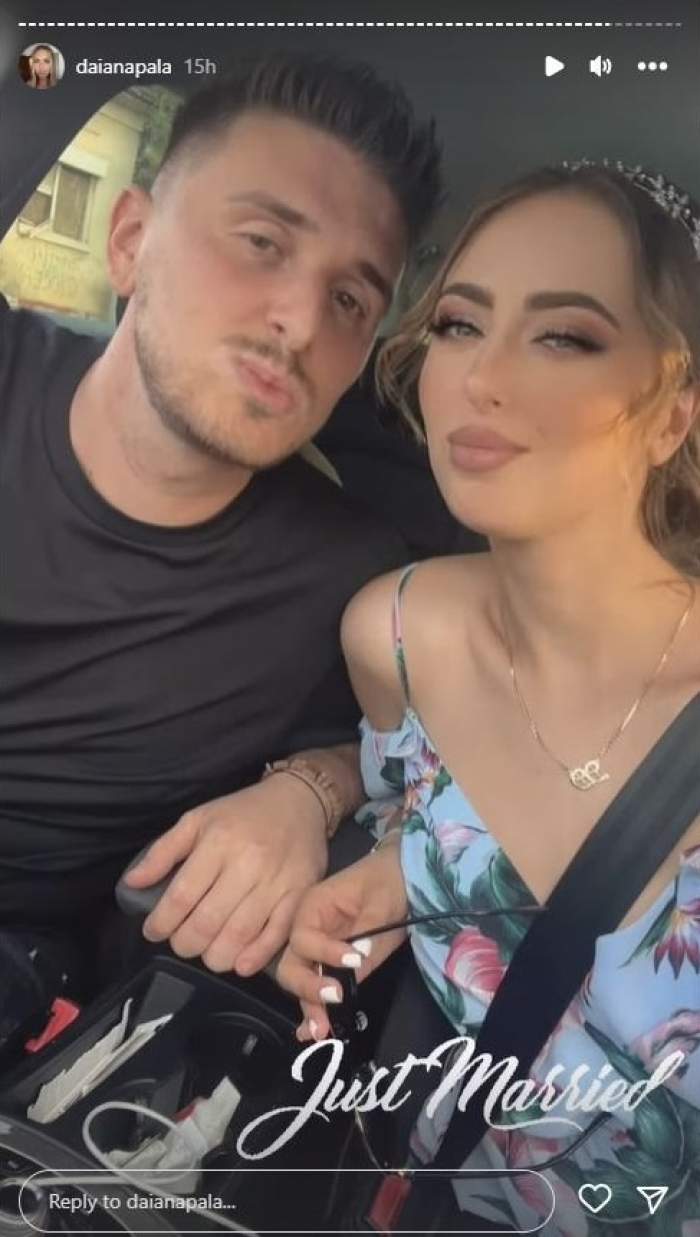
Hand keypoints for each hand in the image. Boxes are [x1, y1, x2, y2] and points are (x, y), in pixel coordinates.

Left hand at [123, 775, 327, 974]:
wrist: (299, 800)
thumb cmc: (242, 813)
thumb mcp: (197, 819)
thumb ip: (163, 851)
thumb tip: (132, 883)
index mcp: (219, 842)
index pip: (182, 896)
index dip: (161, 922)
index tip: (153, 931)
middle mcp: (248, 863)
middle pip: (208, 921)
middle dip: (185, 943)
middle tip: (181, 943)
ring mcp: (277, 882)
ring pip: (240, 935)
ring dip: (215, 956)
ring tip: (206, 952)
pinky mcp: (300, 895)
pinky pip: (277, 935)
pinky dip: (256, 956)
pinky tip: (239, 964)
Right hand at [276, 837, 407, 1041]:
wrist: (404, 878)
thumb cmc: (389, 881)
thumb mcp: (380, 901)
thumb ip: (367, 932)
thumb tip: (355, 965)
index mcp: (312, 907)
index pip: (303, 937)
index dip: (323, 952)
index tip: (354, 959)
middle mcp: (308, 931)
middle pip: (293, 964)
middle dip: (307, 987)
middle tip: (333, 998)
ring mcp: (320, 951)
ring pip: (302, 982)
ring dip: (310, 1007)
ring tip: (322, 1031)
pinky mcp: (334, 966)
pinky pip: (319, 988)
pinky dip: (315, 1009)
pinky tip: (314, 1032)